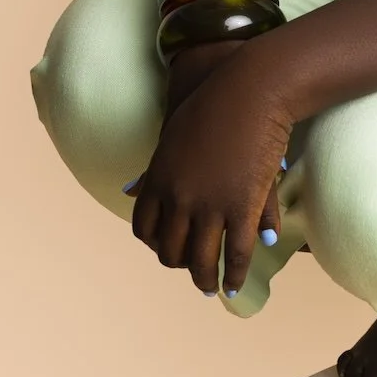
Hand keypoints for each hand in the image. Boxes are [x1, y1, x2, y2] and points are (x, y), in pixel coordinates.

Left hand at [128, 40, 292, 297]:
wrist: (250, 89)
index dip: (156, 243)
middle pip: (170, 250)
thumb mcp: (172, 136)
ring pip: (201, 261)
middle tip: (191, 269)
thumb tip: (126, 191)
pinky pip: (236, 253)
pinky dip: (235, 273)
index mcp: (158, 180)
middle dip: (180, 264)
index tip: (169, 247)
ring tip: (211, 287)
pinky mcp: (242, 208)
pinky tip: (235, 283)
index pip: (145, 228)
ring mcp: (209, 206)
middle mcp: (178, 199)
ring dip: (205, 280)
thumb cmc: (213, 101)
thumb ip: (153, 169)